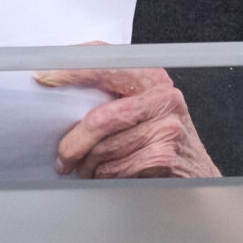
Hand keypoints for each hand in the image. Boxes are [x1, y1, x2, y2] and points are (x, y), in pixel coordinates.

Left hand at [37, 57, 219, 179]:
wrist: (199, 178)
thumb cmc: (159, 140)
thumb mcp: (141, 107)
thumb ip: (111, 93)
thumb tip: (56, 89)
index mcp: (151, 78)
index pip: (106, 63)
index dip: (71, 70)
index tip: (43, 77)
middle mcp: (163, 98)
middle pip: (101, 119)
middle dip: (74, 143)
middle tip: (62, 158)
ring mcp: (167, 128)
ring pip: (105, 150)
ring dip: (88, 166)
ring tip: (88, 170)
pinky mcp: (165, 156)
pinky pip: (117, 170)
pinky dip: (105, 179)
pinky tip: (109, 178)